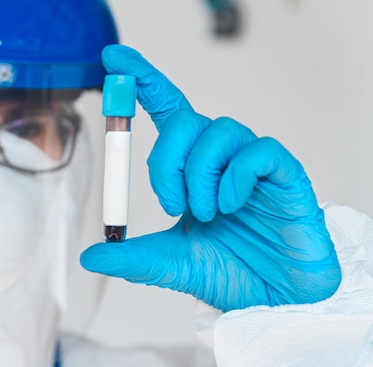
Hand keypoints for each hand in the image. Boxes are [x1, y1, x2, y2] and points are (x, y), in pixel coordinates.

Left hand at [80, 45, 340, 311]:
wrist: (274, 300)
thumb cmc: (228, 272)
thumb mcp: (168, 264)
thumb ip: (131, 258)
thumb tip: (88, 255)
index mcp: (190, 169)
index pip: (166, 111)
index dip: (142, 81)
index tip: (114, 59)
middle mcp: (219, 159)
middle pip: (184, 118)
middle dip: (165, 160)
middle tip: (170, 204)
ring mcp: (251, 165)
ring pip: (218, 130)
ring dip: (199, 174)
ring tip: (206, 213)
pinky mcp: (284, 175)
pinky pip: (259, 151)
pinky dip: (236, 177)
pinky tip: (233, 206)